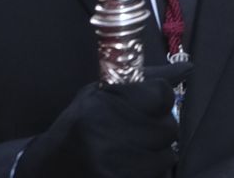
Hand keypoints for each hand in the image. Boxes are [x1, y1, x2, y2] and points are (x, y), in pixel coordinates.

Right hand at [14, 76, 181, 177]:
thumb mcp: (101, 95)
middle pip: (169, 127)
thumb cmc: (78, 127)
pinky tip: (126, 168)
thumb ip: (146, 81)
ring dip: (154, 155)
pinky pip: (157, 176)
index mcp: (101, 106)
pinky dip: (148, 173)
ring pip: (167, 156)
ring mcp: (112, 166)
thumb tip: (190, 66)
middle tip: (134, 134)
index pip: (162, 94)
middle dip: (158, 130)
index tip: (146, 107)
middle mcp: (106, 136)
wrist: (44, 171)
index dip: (159, 102)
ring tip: (129, 153)